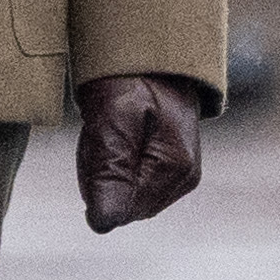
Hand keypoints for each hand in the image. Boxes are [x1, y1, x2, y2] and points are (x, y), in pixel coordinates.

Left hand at [73, 67, 209, 231]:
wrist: (151, 55)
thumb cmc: (130, 78)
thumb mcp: (113, 119)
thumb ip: (109, 172)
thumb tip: (102, 225)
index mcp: (176, 169)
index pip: (119, 209)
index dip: (95, 181)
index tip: (97, 138)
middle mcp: (184, 179)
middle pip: (122, 206)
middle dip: (100, 176)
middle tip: (100, 132)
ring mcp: (180, 177)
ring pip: (123, 197)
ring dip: (105, 170)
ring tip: (108, 130)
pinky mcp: (172, 171)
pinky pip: (130, 185)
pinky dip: (114, 165)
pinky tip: (116, 138)